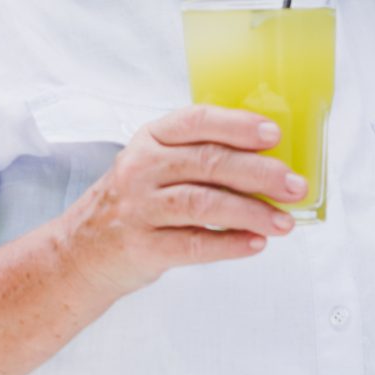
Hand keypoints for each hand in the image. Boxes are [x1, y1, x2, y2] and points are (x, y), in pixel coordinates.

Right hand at [51, 105, 304, 298]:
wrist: (80, 253)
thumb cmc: (133, 204)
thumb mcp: (153, 166)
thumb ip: (197, 157)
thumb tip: (269, 162)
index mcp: (150, 139)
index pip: (195, 122)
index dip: (237, 126)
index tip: (273, 135)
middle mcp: (141, 169)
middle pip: (208, 163)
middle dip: (259, 174)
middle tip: (294, 185)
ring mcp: (139, 209)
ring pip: (204, 204)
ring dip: (251, 212)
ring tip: (284, 222)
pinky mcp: (142, 247)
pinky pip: (193, 245)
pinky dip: (229, 245)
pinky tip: (255, 244)